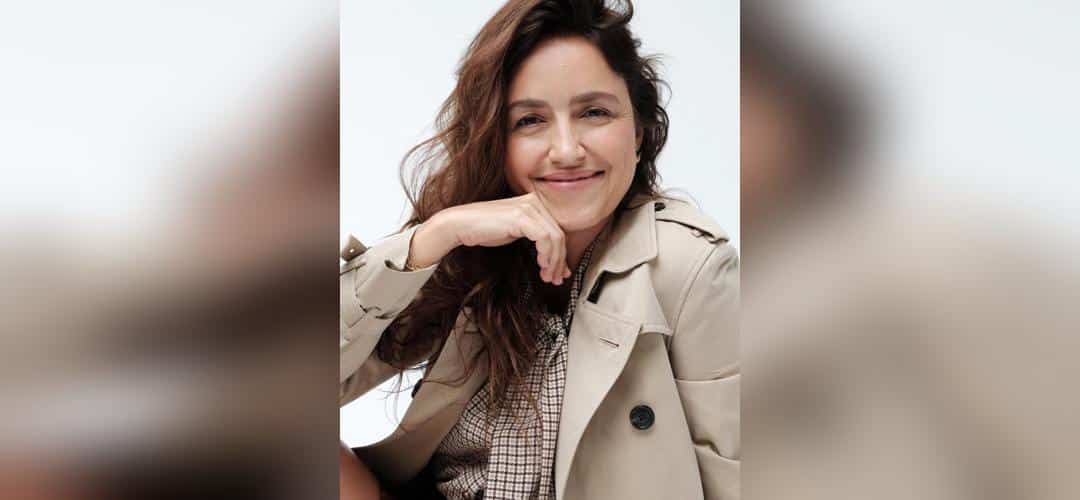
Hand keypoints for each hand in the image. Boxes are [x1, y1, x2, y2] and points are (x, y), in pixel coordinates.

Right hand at [408, 192, 571, 284]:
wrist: (461, 225)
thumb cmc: (485, 229)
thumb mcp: (516, 234)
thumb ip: (536, 243)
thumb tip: (554, 261)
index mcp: (535, 204)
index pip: (558, 231)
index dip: (563, 255)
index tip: (562, 273)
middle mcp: (534, 202)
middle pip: (559, 235)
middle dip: (560, 261)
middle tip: (556, 279)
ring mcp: (528, 207)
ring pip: (555, 238)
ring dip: (554, 261)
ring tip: (548, 276)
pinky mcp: (522, 216)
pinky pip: (544, 238)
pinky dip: (546, 254)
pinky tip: (541, 265)